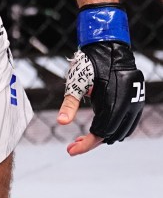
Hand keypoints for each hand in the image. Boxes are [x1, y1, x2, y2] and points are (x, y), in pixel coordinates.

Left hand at [60, 4, 144, 155]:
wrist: (109, 46)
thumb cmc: (90, 62)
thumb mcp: (77, 82)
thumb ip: (69, 103)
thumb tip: (60, 122)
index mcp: (113, 101)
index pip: (101, 132)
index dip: (86, 144)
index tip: (71, 151)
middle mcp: (128, 105)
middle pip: (111, 135)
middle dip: (92, 142)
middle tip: (73, 145)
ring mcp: (135, 104)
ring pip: (121, 132)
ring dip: (104, 137)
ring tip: (83, 138)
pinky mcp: (137, 101)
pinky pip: (128, 123)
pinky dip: (114, 128)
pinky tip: (100, 128)